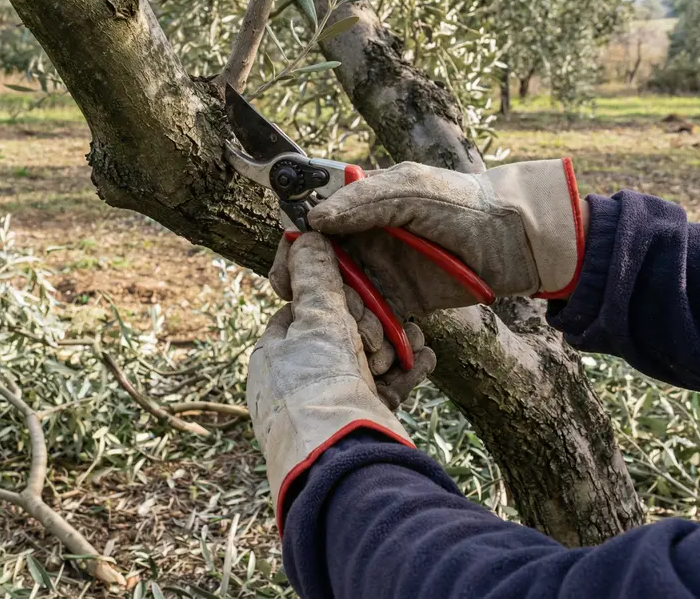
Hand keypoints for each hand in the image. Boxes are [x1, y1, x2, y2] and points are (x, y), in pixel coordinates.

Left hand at [248, 233, 427, 521]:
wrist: (343, 463)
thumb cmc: (318, 387)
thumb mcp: (315, 320)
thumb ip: (316, 277)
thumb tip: (305, 235)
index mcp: (274, 355)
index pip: (301, 308)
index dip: (332, 292)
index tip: (355, 283)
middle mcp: (298, 380)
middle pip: (340, 331)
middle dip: (368, 323)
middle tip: (379, 328)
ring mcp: (331, 402)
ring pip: (368, 358)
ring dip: (392, 344)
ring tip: (411, 339)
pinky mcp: (364, 421)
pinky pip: (388, 385)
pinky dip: (407, 369)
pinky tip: (425, 355)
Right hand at [273, 160, 585, 314]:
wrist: (512, 240)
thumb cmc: (463, 203)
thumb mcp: (412, 189)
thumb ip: (364, 202)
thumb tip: (313, 219)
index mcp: (359, 207)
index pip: (310, 224)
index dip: (294, 244)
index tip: (290, 263)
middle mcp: (362, 240)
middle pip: (315, 266)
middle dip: (305, 286)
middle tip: (305, 301)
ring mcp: (379, 272)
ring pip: (338, 296)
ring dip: (338, 313)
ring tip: (354, 325)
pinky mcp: (399, 303)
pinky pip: (369, 319)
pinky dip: (364, 330)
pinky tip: (371, 340)